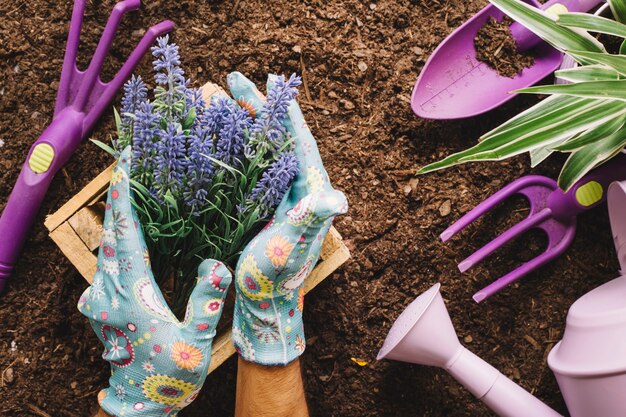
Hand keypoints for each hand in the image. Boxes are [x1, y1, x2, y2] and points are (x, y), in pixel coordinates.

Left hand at [78, 148, 230, 415]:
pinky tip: (129, 233)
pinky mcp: (100, 305)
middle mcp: (108, 291)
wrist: (140, 406)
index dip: (125, 198)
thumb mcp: (195, 341)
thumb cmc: (169, 376)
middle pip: (109, 233)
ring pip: (104, 246)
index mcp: (132, 294)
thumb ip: (207, 302)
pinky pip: (105, 262)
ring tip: (133, 192)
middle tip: (131, 167)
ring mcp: (100, 299)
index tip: (126, 166)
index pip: (126, 235)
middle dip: (119, 197)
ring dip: (117, 217)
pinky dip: (116, 240)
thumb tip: (217, 264)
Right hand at [227, 72, 347, 364]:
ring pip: (261, 149)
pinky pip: (248, 168)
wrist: (262, 303)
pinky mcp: (261, 205)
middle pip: (277, 137)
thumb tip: (339, 199)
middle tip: (230, 81)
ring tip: (216, 99)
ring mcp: (277, 195)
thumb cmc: (277, 278)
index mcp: (310, 191)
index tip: (267, 80)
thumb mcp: (291, 247)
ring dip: (240, 123)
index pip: (299, 139)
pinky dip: (232, 149)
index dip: (283, 109)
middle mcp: (296, 188)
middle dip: (255, 108)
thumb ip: (310, 220)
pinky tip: (214, 137)